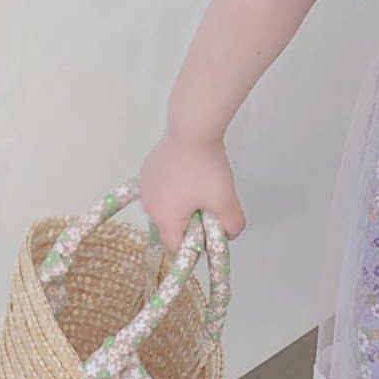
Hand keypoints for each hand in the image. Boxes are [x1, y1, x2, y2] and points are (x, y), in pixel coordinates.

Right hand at [138, 131, 247, 254]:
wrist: (192, 130)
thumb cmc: (206, 169)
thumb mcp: (227, 201)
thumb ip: (232, 226)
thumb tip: (228, 234)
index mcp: (164, 219)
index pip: (176, 248)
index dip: (195, 246)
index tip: (209, 232)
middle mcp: (148, 207)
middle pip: (170, 226)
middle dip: (190, 222)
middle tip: (209, 205)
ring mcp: (145, 187)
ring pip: (165, 207)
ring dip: (182, 204)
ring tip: (200, 186)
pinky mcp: (146, 170)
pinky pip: (161, 189)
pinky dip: (174, 188)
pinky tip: (188, 173)